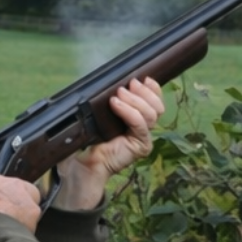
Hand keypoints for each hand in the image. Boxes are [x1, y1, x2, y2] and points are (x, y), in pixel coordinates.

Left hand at [55, 78, 165, 209]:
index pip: (155, 101)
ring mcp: (144, 137)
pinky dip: (129, 112)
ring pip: (152, 114)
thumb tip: (115, 82)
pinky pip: (140, 125)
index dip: (153, 89)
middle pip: (157, 106)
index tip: (143, 78)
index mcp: (138, 118)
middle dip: (144, 92)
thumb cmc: (89, 139)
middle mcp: (144, 127)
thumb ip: (113, 100)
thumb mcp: (100, 114)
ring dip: (135, 100)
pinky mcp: (141, 146)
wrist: (83, 162)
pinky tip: (116, 105)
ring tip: (118, 95)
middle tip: (129, 85)